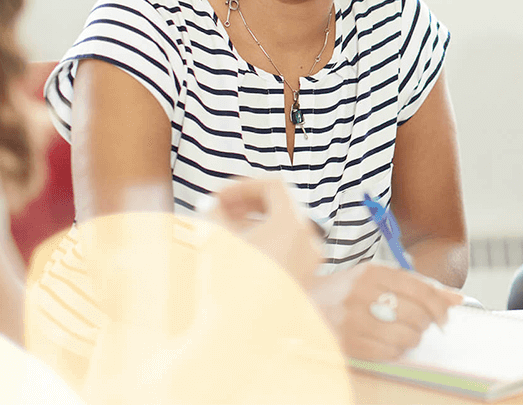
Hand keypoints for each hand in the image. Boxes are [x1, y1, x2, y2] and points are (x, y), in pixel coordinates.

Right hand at [205, 178, 321, 284]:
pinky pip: (289, 245)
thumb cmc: (227, 287)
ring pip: (285, 225)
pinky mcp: (305, 277)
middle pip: (282, 204)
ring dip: (256, 219)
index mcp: (293, 224)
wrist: (239, 336)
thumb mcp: (215, 238)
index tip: (219, 194)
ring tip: (226, 227)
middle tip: (220, 206)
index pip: (274, 186)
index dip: (243, 185)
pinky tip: (240, 247)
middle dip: (248, 201)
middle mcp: (309, 239)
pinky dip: (267, 239)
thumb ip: (214, 211)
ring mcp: (310, 260)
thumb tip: (212, 202)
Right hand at [308, 261, 463, 360]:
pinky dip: (396, 350)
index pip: (419, 287)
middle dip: (426, 323)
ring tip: (408, 335)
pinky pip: (386, 352)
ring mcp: (352, 319)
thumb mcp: (380, 278)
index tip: (446, 316)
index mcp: (372, 272)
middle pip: (414, 313)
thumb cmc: (350, 290)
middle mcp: (361, 293)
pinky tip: (392, 343)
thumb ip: (418, 285)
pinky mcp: (346, 342)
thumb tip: (456, 299)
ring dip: (413, 338)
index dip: (439, 304)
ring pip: (403, 335)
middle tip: (424, 326)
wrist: (304, 303)